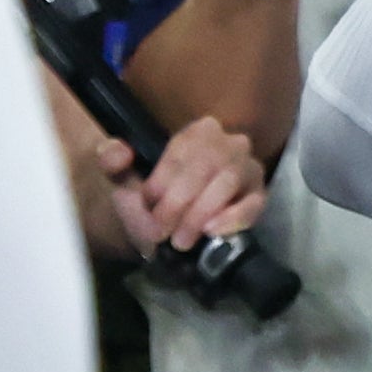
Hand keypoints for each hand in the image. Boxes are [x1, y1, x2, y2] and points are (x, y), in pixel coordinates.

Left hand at [99, 116, 267, 256]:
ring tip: (181, 239)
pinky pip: (254, 203)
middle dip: (180, 201)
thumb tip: (118, 152)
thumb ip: (112, 161)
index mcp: (198, 132)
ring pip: (229, 181)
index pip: (183, 149)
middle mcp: (230, 142)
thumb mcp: (124, 180)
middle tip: (160, 231)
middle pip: (207, 165)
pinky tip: (211, 232)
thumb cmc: (150, 198)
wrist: (168, 228)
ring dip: (200, 213)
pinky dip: (233, 218)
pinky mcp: (259, 196)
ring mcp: (248, 169)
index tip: (146, 205)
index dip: (162, 180)